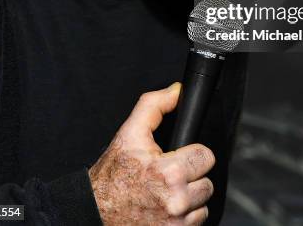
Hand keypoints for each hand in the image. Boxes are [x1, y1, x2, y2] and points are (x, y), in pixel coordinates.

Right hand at [88, 82, 214, 224]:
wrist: (95, 213)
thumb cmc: (112, 176)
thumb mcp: (130, 134)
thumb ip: (154, 106)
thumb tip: (177, 91)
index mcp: (169, 173)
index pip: (206, 156)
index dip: (192, 153)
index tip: (179, 156)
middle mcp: (177, 201)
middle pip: (207, 182)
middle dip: (191, 176)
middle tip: (169, 175)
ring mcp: (176, 224)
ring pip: (203, 204)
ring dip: (190, 199)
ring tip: (167, 192)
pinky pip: (196, 223)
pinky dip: (184, 217)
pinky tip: (166, 208)